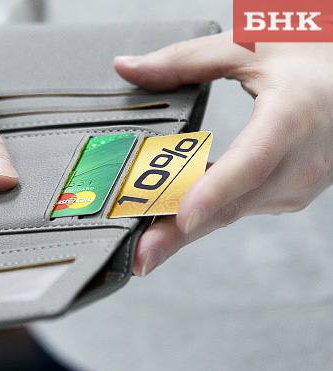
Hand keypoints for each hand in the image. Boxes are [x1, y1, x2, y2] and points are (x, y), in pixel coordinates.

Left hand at [114, 32, 332, 275]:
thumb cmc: (312, 57)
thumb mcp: (248, 45)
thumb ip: (183, 60)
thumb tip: (126, 68)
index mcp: (292, 116)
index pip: (252, 161)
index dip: (216, 190)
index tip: (183, 217)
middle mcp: (300, 161)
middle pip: (233, 204)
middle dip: (180, 234)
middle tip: (139, 257)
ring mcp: (298, 185)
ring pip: (232, 212)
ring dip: (184, 232)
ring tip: (140, 249)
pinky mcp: (290, 194)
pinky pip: (239, 208)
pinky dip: (203, 216)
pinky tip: (167, 224)